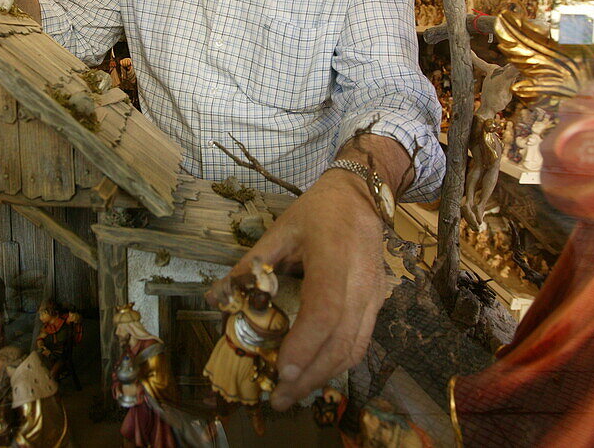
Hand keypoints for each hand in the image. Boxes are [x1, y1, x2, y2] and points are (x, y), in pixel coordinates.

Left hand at [208, 170, 385, 410]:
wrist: (362, 196)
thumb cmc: (318, 211)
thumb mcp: (280, 230)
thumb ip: (249, 266)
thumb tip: (215, 299)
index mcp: (333, 257)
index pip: (325, 309)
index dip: (305, 344)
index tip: (282, 369)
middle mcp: (360, 281)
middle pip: (341, 340)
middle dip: (310, 375)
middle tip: (279, 398)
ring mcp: (374, 295)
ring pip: (354, 348)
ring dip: (324, 377)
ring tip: (292, 393)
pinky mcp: (378, 303)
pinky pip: (360, 341)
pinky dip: (337, 364)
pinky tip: (315, 374)